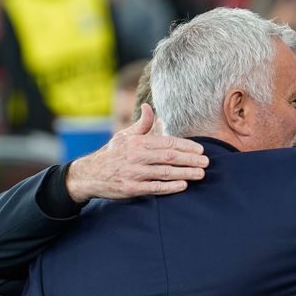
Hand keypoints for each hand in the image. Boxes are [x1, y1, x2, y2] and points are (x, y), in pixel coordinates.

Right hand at [66, 104, 208, 202]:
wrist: (88, 174)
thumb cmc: (112, 154)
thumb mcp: (124, 136)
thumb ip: (141, 124)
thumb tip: (149, 107)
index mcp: (138, 142)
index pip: (167, 142)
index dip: (186, 146)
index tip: (200, 150)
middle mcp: (137, 156)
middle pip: (169, 157)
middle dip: (190, 159)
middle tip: (207, 162)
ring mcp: (134, 172)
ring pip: (165, 172)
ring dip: (185, 172)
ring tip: (200, 174)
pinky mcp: (131, 188)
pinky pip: (154, 187)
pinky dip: (170, 187)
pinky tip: (183, 185)